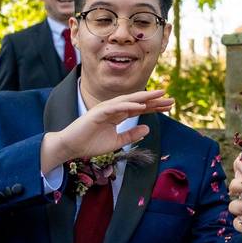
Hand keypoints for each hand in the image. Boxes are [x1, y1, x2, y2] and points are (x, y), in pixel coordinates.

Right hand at [40, 90, 172, 170]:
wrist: (70, 147)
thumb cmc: (90, 144)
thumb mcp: (116, 142)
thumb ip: (131, 135)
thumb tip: (147, 129)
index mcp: (118, 115)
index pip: (140, 108)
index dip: (155, 107)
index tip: (169, 107)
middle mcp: (114, 109)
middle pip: (138, 102)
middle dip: (154, 100)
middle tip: (170, 98)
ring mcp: (106, 109)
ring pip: (128, 100)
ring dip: (144, 97)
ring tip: (159, 95)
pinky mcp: (98, 113)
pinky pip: (116, 107)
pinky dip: (129, 105)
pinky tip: (141, 105)